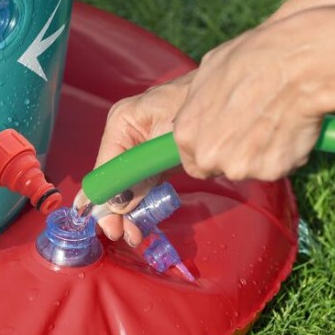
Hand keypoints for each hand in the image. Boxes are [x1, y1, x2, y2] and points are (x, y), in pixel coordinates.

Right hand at [75, 72, 192, 243]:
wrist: (230, 98)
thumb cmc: (199, 108)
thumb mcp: (167, 143)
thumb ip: (142, 174)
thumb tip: (121, 205)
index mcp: (122, 123)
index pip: (105, 169)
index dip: (105, 200)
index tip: (114, 227)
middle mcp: (125, 134)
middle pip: (112, 179)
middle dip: (117, 211)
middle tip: (127, 236)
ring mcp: (139, 145)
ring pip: (127, 184)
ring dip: (130, 211)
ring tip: (135, 234)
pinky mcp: (155, 155)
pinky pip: (143, 181)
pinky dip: (144, 200)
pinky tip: (143, 219)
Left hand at [173, 11, 330, 181]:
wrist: (295, 65)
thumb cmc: (252, 60)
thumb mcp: (209, 72)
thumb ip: (200, 103)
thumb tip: (207, 109)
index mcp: (186, 133)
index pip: (193, 160)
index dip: (211, 148)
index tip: (227, 138)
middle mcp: (208, 156)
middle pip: (220, 167)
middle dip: (235, 153)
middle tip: (254, 124)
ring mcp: (240, 167)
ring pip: (250, 167)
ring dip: (261, 152)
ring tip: (274, 118)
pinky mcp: (271, 170)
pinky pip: (277, 166)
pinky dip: (285, 152)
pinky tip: (289, 125)